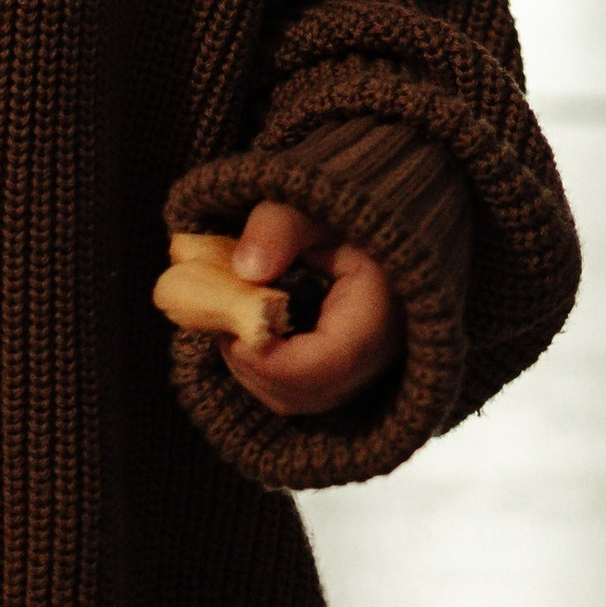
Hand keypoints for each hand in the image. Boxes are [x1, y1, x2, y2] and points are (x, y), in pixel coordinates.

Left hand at [220, 201, 403, 419]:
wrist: (361, 223)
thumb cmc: (332, 212)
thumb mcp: (306, 206)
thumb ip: (278, 228)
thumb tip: (246, 269)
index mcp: (383, 308)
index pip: (332, 362)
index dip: (274, 360)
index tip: (231, 334)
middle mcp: (382, 351)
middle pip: (311, 390)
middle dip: (255, 365)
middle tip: (222, 325)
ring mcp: (367, 369)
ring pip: (302, 400)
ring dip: (256, 372)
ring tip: (232, 327)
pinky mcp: (346, 375)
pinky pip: (302, 396)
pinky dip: (266, 375)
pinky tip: (250, 337)